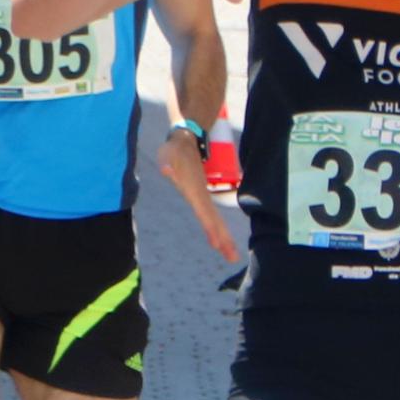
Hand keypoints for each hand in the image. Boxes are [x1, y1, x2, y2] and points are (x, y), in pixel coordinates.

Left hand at [156, 123, 241, 262]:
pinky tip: (221, 243)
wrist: (186, 141)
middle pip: (214, 220)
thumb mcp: (166, 154)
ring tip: (232, 256)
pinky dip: (218, 230)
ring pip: (215, 220)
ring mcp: (203, 197)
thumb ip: (165, 163)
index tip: (216, 242)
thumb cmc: (173, 150)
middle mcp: (201, 196)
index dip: (210, 226)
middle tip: (233, 258)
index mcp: (194, 190)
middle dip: (224, 239)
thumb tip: (166, 170)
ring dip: (224, 238)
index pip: (204, 211)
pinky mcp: (202, 198)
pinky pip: (212, 217)